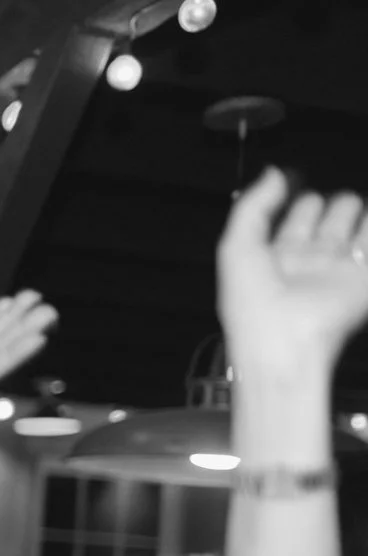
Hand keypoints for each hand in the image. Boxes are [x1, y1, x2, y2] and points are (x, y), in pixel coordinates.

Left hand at [219, 168, 367, 377]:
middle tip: (333, 199)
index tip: (297, 181)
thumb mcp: (237, 248)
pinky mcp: (361, 281)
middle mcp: (308, 264)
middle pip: (326, 224)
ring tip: (353, 201)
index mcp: (275, 258)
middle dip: (331, 207)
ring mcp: (337, 272)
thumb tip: (275, 174)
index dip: (295, 202)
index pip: (292, 222)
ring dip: (354, 212)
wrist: (283, 343)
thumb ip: (254, 207)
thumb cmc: (252, 303)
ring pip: (353, 232)